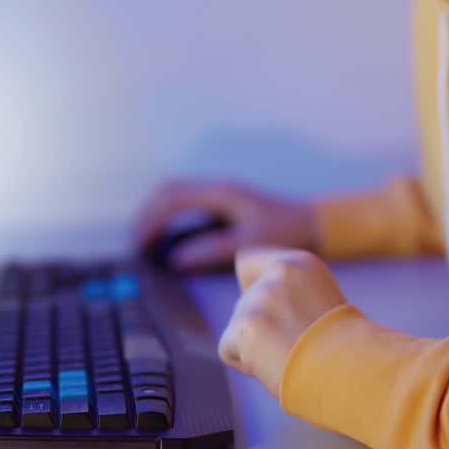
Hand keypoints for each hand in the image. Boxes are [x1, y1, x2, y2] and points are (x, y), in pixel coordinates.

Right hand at [134, 179, 316, 270]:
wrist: (312, 222)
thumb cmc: (284, 231)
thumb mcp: (248, 244)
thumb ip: (211, 250)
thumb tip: (176, 259)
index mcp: (220, 193)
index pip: (172, 198)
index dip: (151, 220)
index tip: (141, 243)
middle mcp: (216, 189)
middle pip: (167, 191)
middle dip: (147, 214)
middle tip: (136, 243)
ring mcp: (218, 195)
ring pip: (175, 196)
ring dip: (157, 215)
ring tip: (145, 242)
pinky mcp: (221, 205)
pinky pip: (187, 205)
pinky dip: (171, 219)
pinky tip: (167, 241)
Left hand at [218, 247, 347, 396]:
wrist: (353, 370)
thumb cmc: (344, 352)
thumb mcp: (321, 307)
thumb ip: (288, 300)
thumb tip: (255, 317)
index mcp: (301, 264)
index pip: (247, 262)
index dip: (250, 286)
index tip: (268, 310)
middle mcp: (278, 274)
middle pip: (243, 304)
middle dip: (260, 329)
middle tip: (295, 347)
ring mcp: (260, 298)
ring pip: (236, 330)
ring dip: (256, 348)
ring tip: (290, 357)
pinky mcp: (245, 326)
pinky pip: (228, 350)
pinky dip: (246, 365)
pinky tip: (276, 366)